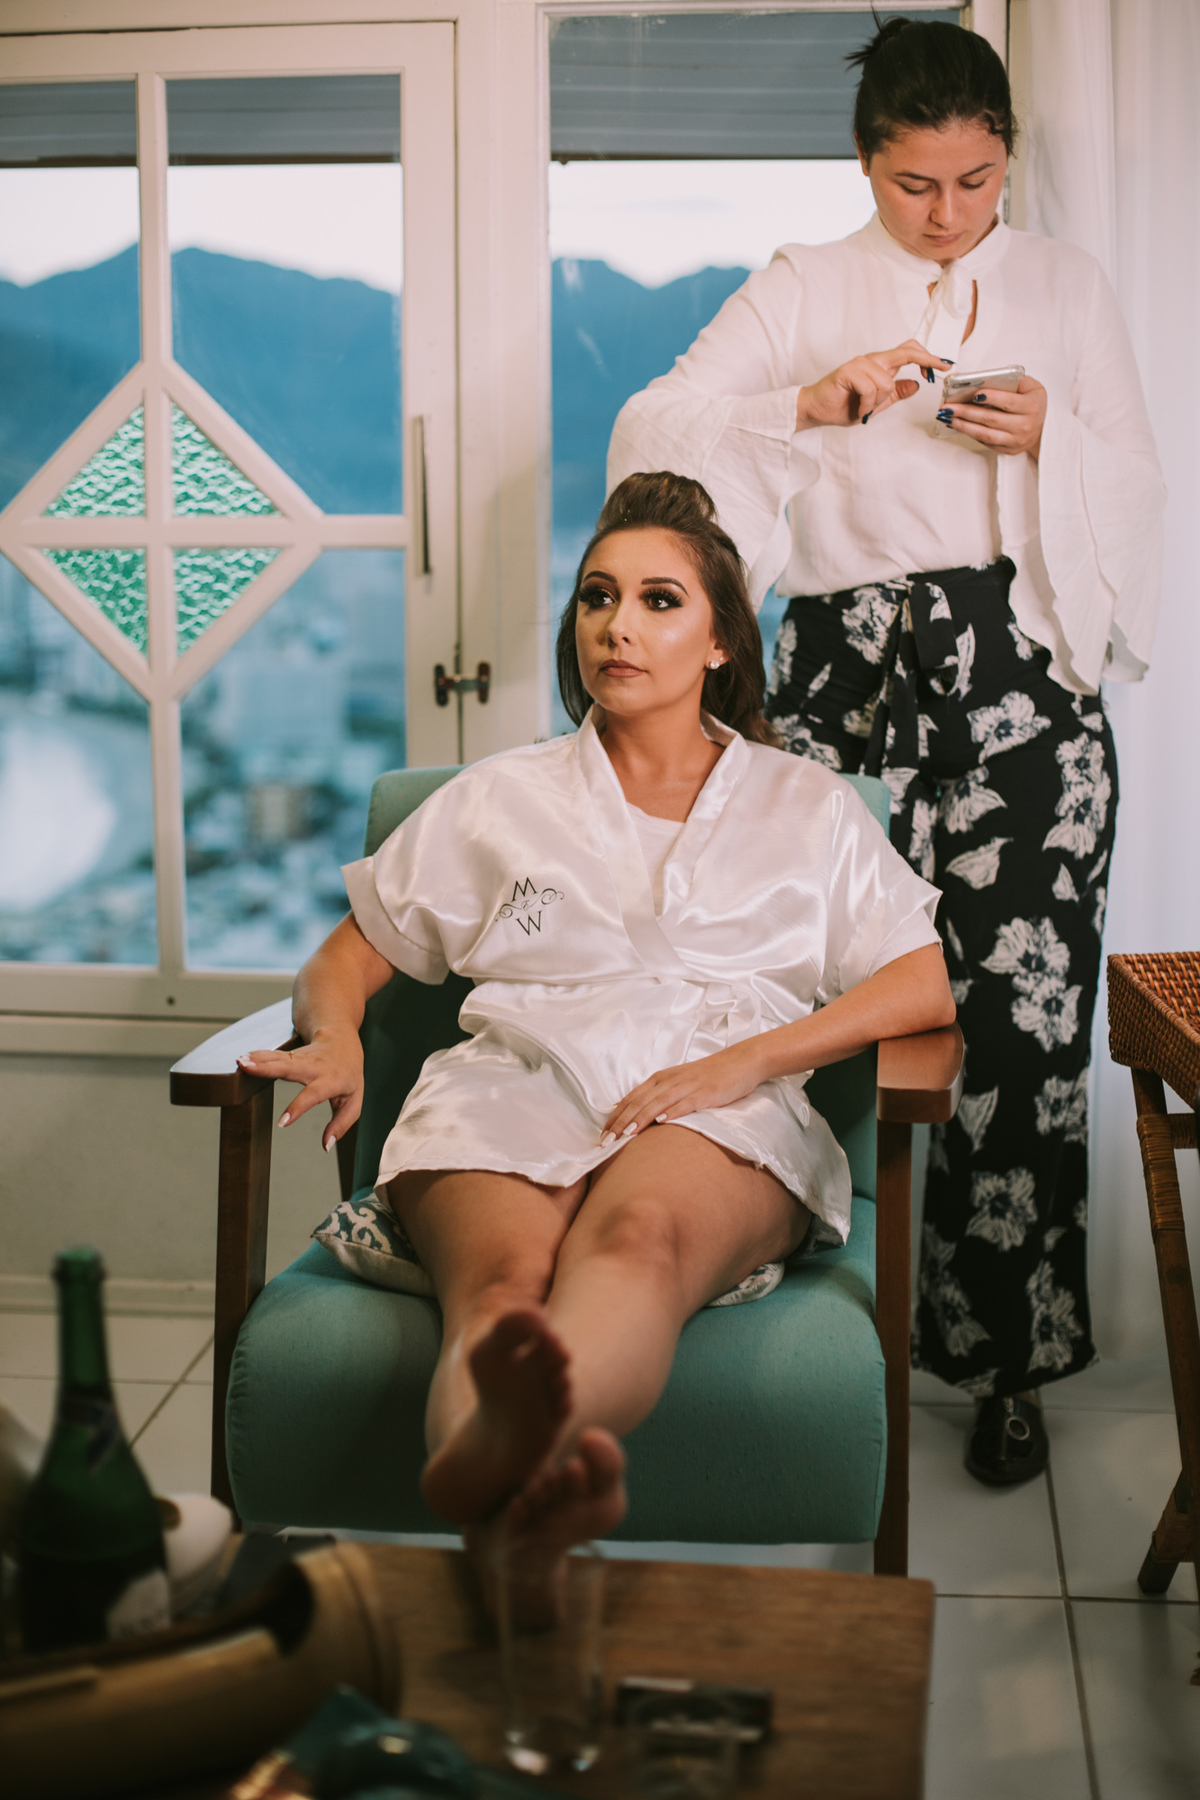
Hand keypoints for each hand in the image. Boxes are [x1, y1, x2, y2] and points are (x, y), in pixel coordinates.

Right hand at [238, 1027, 364, 1151]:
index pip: (313, 1095)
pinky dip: (257, 1056)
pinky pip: (273, 1055)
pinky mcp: (290, 1053)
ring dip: (258, 1060)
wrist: (342, 1038)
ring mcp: (301, 1057)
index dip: (298, 1108)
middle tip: (248, 1069)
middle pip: (290, 1067)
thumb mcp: (353, 1101)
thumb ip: (341, 1124)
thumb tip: (326, 1146)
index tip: (282, 1123)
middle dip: (267, 1069)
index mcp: (332, 1080)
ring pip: (279, 1058)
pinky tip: (242, 1059)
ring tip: (241, 1062)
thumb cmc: (348, 1074)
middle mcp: (315, 1066)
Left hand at [601, 1039, 766, 1144]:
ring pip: (659, 1103)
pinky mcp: (706, 1092)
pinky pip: (687, 1102)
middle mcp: (670, 1080)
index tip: (602, 1135)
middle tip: (606, 1141)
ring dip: (641, 1118)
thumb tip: (630, 1111)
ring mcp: (688, 1085)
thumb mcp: (678, 1083)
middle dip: (621, 1122)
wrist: (740, 1062)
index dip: (616, 1116)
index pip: (632, 1098)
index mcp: (661, 1078)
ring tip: (627, 1134)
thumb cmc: (707, 1076)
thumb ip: (656, 1095)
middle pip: (640, 1102)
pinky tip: (663, 1122)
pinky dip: (673, 1111)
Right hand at [797, 340, 954, 430]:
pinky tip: (859, 411)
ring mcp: (860, 364)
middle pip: (905, 352)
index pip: (908, 352)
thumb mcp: (876, 404)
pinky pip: (870, 389)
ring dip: (878, 403)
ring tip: (866, 410)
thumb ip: (895, 394)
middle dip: (926, 360)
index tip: (944, 365)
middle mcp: (871, 360)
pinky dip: (867, 405)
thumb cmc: (842, 406)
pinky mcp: (848, 371)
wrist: (815, 411)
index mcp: (880, 365)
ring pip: (886, 382)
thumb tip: (916, 385)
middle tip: (939, 370)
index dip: (927, 358)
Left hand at [937, 375, 1046, 458]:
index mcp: (1031, 407)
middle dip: (967, 412)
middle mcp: (1024, 425)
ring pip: (985, 434)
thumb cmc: (1033, 404)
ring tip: (948, 417)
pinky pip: (986, 442)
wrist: (1042, 430)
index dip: (991, 398)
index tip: (974, 394)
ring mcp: (1015, 440)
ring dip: (964, 426)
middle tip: (949, 406)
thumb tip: (991, 379)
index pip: (1008, 402)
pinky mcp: (1007, 449)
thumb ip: (1017, 381)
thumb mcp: (1033, 388)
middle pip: (991, 419)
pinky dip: (970, 433)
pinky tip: (958, 425)